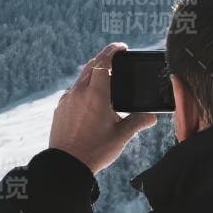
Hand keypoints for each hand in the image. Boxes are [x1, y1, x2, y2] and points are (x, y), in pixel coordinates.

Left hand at [48, 44, 157, 176]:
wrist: (65, 165)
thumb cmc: (95, 150)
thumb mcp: (121, 136)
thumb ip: (138, 122)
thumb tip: (152, 116)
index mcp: (96, 94)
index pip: (104, 62)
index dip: (113, 51)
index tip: (122, 48)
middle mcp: (79, 92)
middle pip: (91, 66)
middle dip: (104, 59)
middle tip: (116, 61)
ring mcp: (67, 99)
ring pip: (81, 78)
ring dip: (93, 73)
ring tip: (105, 80)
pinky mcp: (60, 109)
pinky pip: (73, 91)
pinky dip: (84, 88)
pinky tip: (90, 100)